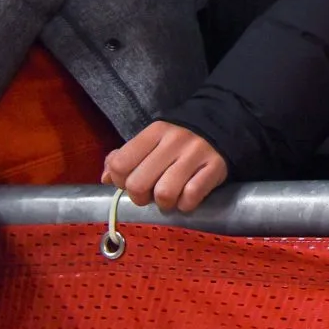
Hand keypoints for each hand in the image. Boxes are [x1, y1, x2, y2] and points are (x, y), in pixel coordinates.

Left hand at [103, 121, 228, 212]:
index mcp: (154, 132)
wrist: (223, 124)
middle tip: (149, 194)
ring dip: (164, 203)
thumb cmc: (177, 141)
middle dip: (140, 197)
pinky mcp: (215, 167)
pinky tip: (187, 198)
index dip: (119, 181)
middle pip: (138, 184)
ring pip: (164, 193)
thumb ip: (123, 156)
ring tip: (169, 198)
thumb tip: (105, 179)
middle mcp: (174, 141)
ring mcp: (196, 154)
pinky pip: (191, 197)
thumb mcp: (150, 141)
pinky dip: (186, 204)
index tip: (129, 182)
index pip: (120, 164)